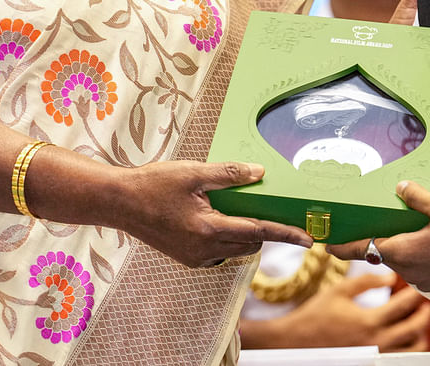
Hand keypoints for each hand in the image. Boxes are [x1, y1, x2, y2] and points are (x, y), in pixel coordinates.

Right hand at [118, 160, 311, 267]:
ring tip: (231, 205)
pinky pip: (219, 250)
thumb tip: (259, 173)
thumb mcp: (193, 172)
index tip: (310, 239)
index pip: (259, 231)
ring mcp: (195, 257)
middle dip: (262, 226)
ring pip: (235, 246)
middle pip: (250, 241)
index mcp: (209, 229)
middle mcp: (205, 250)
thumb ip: (228, 174)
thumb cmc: (154, 184)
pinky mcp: (187, 257)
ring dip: (243, 230)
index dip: (287, 234)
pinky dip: (225, 235)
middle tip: (264, 203)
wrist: (119, 202)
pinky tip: (213, 215)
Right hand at [241, 271, 429, 351]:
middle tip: (426, 305)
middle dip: (424, 316)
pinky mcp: (371, 361)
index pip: (402, 306)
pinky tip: (404, 339)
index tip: (417, 287)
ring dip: (419, 335)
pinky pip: (398, 358)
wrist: (298, 340)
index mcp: (368, 321)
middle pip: (413, 330)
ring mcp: (375, 355)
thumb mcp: (340, 290)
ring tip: (418, 323)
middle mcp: (375, 341)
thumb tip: (390, 277)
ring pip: (410, 350)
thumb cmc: (317, 314)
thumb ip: (366, 282)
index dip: (413, 295)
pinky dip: (406, 348)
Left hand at [327, 180, 429, 292]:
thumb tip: (399, 187)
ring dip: (391, 244)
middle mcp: (408, 269)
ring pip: (397, 258)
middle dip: (369, 239)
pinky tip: (416, 236)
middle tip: (358, 223)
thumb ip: (417, 196)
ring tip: (390, 224)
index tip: (325, 245)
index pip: (363, 249)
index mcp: (403, 251)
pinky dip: (408, 251)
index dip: (342, 247)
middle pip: (379, 252)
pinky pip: (412, 264)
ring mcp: (421, 278)